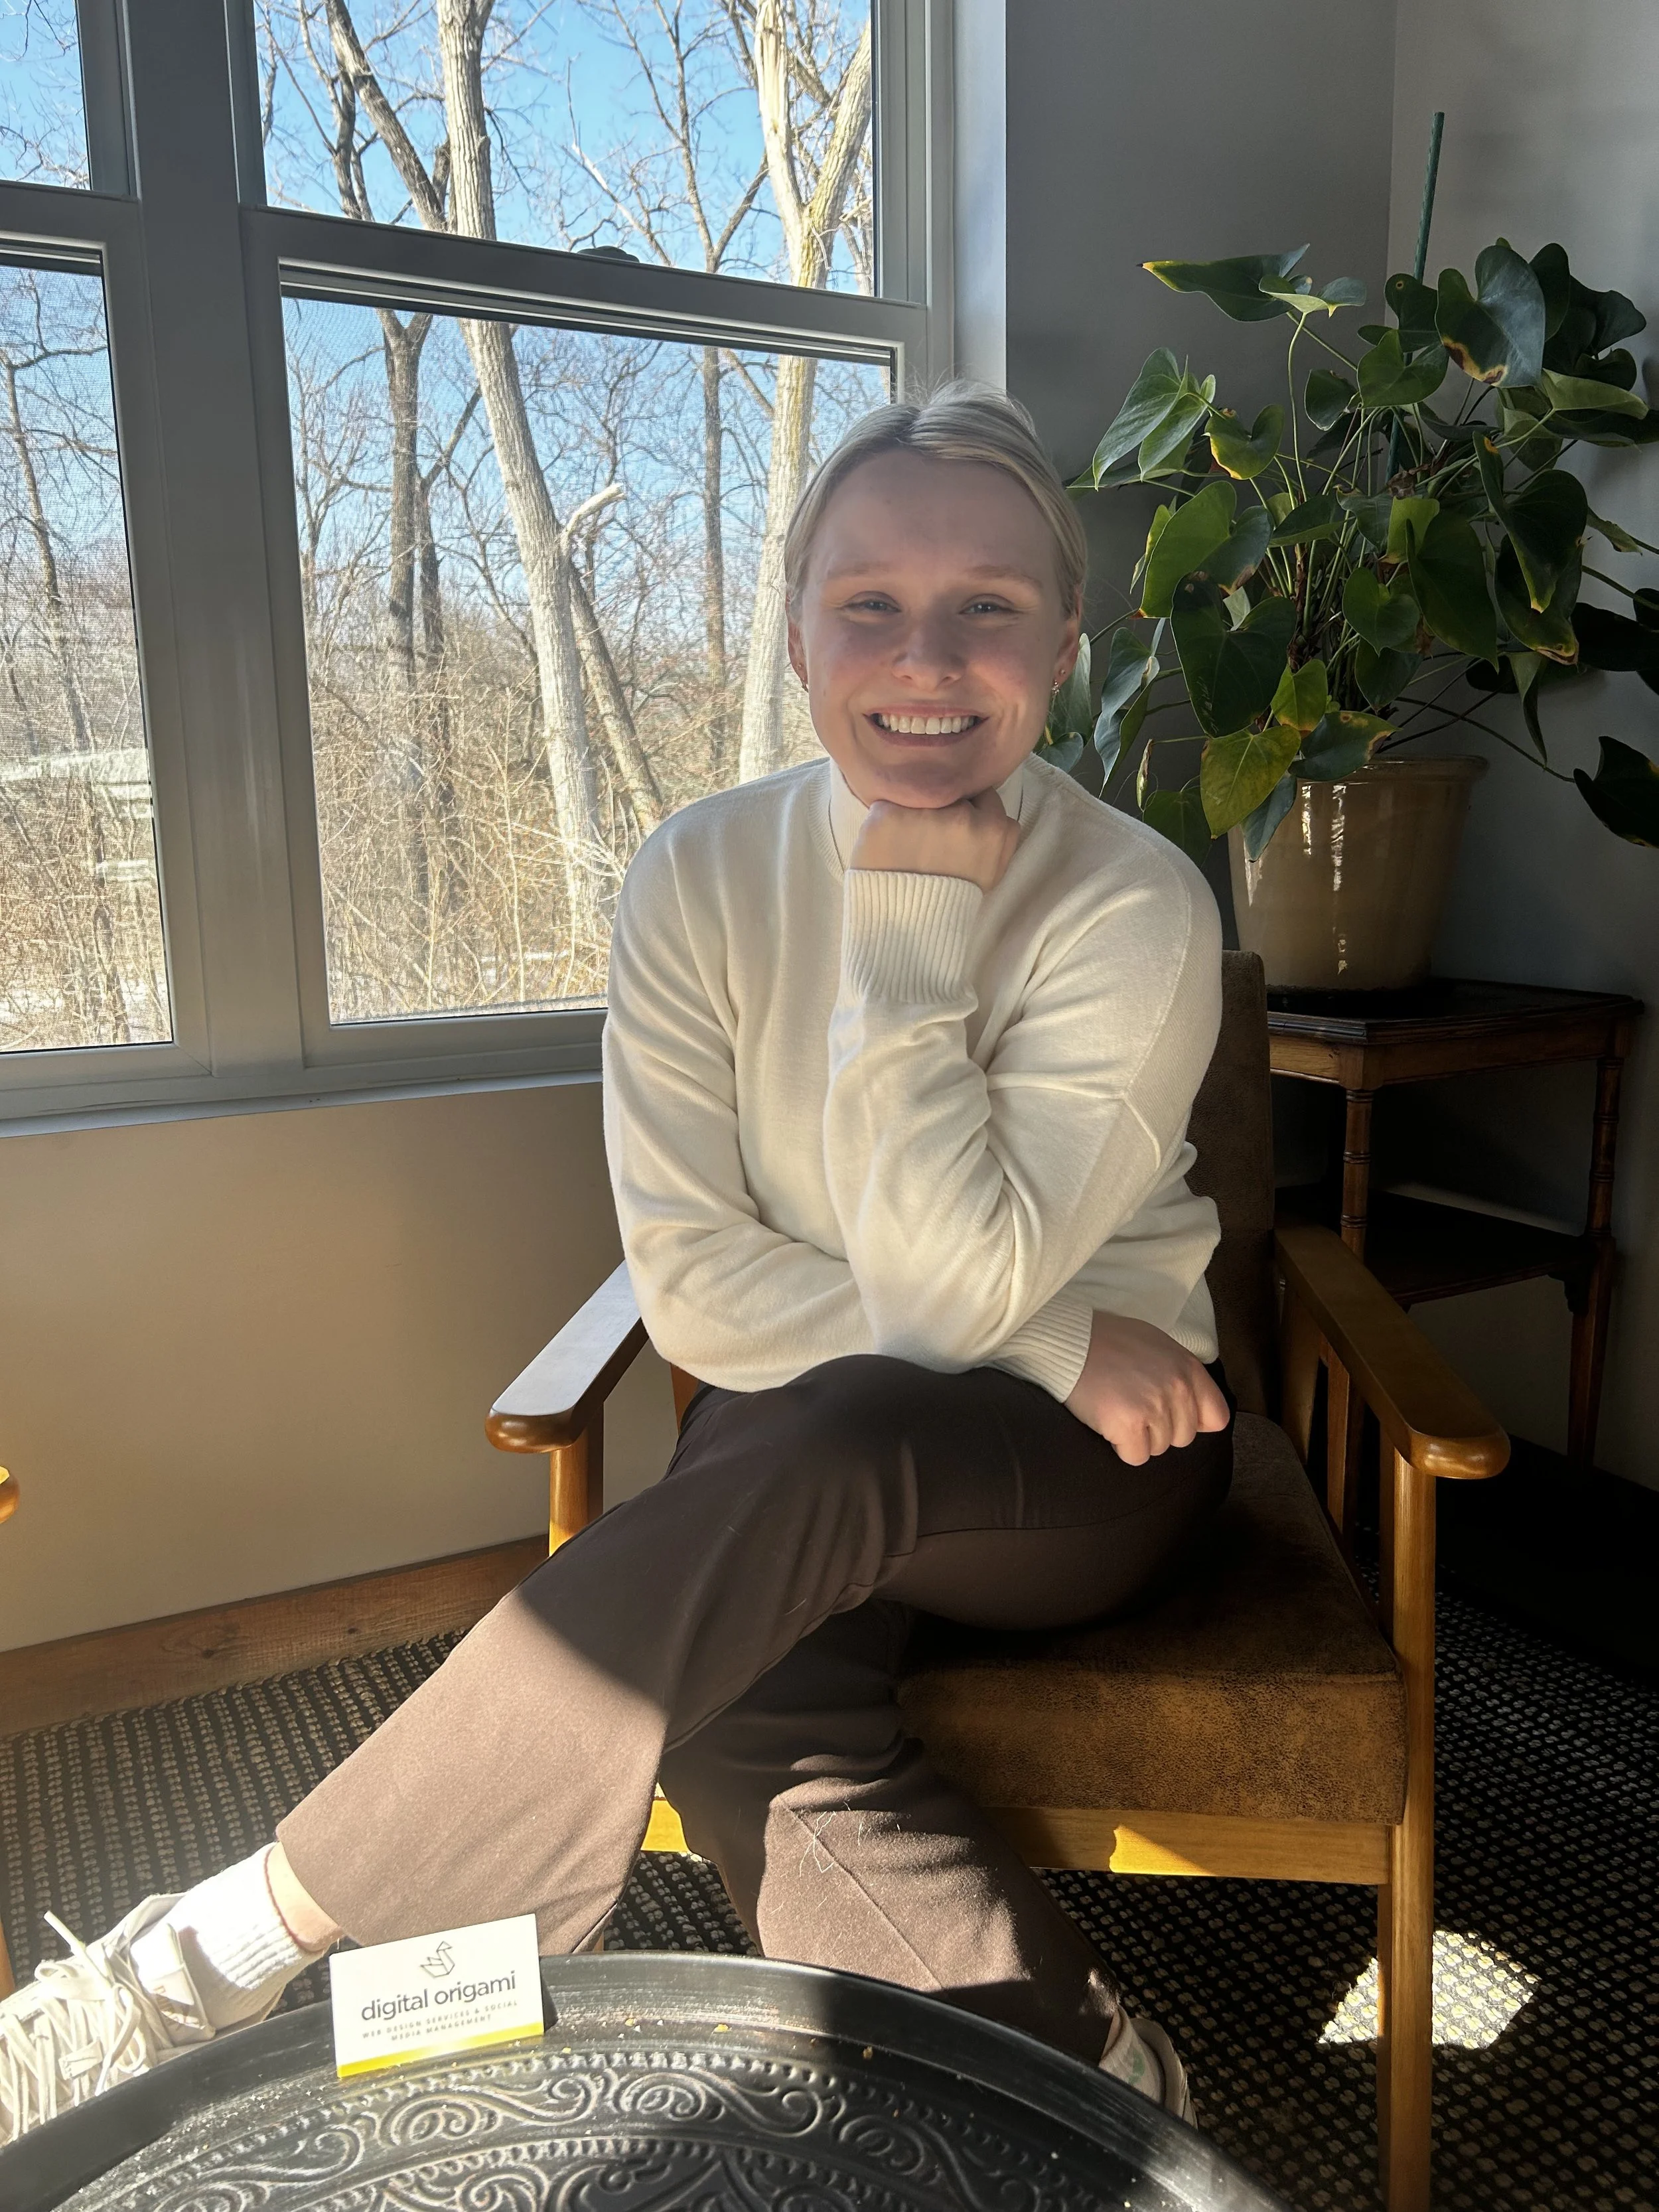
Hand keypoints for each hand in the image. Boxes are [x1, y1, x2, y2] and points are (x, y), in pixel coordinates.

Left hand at [849, 789, 1020, 892]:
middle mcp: (960, 814)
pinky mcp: (886, 815)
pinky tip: (885, 846)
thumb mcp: (991, 875)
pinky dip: (883, 823)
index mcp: (992, 828)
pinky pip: (885, 807)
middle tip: (927, 837)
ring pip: (917, 796)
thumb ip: (1000, 838)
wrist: (905, 930)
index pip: (982, 793)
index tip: (955, 824)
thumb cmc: (949, 904)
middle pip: (949, 793)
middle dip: (940, 808)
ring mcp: (922, 812)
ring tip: (905, 845)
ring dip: (911, 813)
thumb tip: (990, 808)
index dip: (967, 807)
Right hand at [1064, 1311, 1230, 1465]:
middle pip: (1184, 1437)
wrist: (1068, 1341)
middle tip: (1133, 1405)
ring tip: (1118, 1408)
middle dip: (1160, 1428)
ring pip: (1159, 1448)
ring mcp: (1154, 1408)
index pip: (1216, 1416)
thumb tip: (1202, 1417)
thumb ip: (1182, 1375)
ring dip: (1138, 1436)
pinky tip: (1108, 1420)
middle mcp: (1177, 1388)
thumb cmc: (1109, 1342)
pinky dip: (1121, 1445)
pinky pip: (1136, 1456)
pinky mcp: (1129, 1425)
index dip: (1195, 1421)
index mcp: (1188, 1368)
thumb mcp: (1157, 1345)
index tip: (1172, 1415)